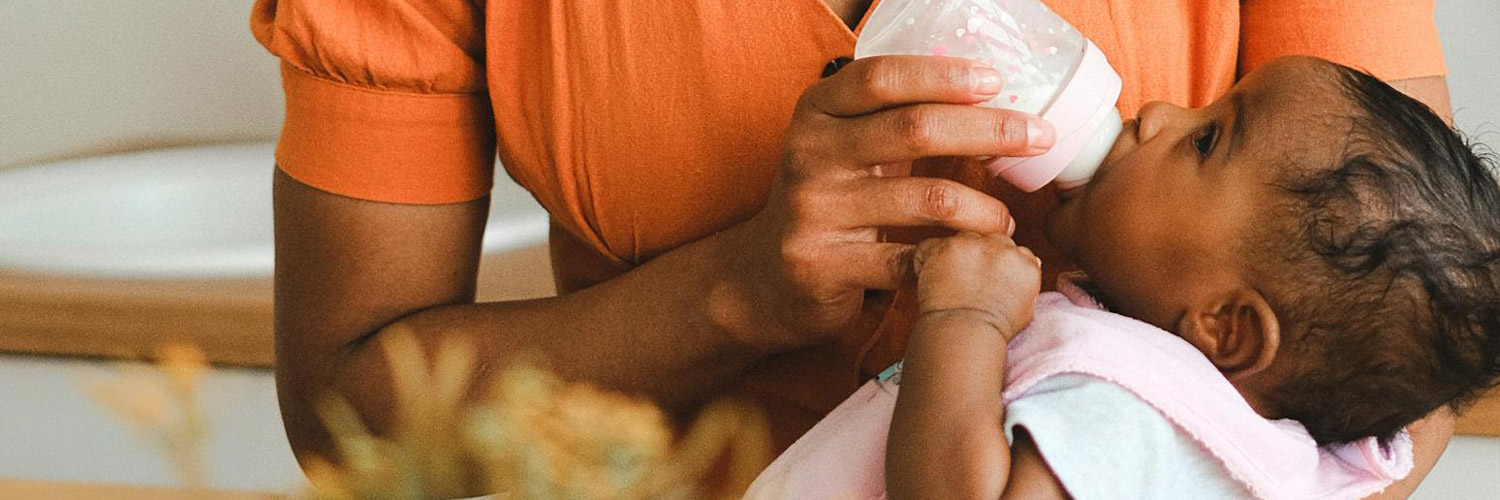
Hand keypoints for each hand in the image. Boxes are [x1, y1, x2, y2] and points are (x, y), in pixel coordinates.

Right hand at [713, 55, 1055, 349]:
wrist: (762, 280)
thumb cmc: (827, 201)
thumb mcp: (841, 147)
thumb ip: (890, 119)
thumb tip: (987, 93)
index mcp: (816, 113)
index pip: (881, 77)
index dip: (942, 75)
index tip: (995, 80)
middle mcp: (810, 154)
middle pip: (914, 129)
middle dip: (988, 130)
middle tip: (1038, 136)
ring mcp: (816, 211)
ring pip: (925, 198)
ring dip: (983, 209)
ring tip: (1006, 220)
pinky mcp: (828, 267)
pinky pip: (910, 260)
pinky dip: (954, 258)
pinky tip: (976, 258)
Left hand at [912, 232, 1041, 338]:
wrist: (965, 337)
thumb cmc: (993, 332)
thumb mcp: (1026, 310)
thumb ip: (1028, 282)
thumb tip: (1031, 263)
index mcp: (1026, 264)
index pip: (1014, 251)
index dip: (998, 264)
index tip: (986, 279)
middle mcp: (1003, 249)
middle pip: (990, 239)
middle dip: (979, 256)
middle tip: (965, 280)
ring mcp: (974, 245)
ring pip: (963, 238)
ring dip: (955, 255)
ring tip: (947, 282)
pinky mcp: (945, 248)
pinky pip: (930, 245)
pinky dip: (925, 260)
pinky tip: (928, 278)